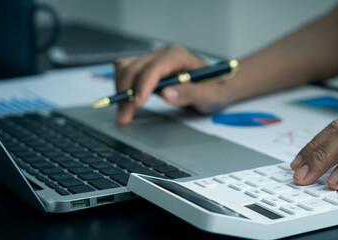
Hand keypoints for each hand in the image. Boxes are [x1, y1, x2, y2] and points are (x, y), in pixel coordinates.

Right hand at [115, 45, 230, 124]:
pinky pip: (126, 72)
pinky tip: (126, 103)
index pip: (154, 68)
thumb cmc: (215, 88)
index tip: (137, 103)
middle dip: (127, 93)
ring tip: (124, 113)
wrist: (217, 85)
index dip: (142, 85)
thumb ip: (190, 93)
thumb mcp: (210, 95)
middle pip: (134, 68)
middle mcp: (163, 55)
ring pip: (125, 68)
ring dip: (121, 90)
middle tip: (125, 117)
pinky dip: (122, 87)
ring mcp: (153, 60)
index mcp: (178, 57)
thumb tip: (167, 93)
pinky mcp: (146, 69)